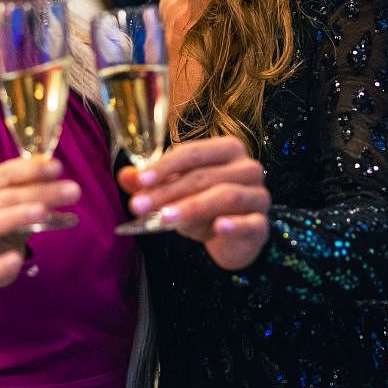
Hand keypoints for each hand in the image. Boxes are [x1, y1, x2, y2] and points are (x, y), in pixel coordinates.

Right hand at [0, 157, 80, 286]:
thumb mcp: (10, 195)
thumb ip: (30, 183)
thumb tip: (56, 168)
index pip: (4, 174)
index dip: (31, 169)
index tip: (58, 167)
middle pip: (5, 198)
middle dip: (40, 193)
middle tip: (73, 191)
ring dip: (17, 216)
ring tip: (44, 212)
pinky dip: (1, 265)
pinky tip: (16, 260)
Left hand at [118, 136, 270, 271]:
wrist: (232, 238)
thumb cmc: (203, 206)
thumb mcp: (174, 192)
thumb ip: (151, 183)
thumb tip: (125, 176)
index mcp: (226, 150)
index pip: (193, 152)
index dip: (165, 166)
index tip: (140, 181)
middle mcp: (247, 167)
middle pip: (204, 176)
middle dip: (168, 191)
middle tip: (139, 206)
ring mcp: (258, 195)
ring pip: (225, 196)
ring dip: (192, 206)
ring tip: (164, 219)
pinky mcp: (262, 224)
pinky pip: (250, 222)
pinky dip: (234, 224)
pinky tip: (218, 227)